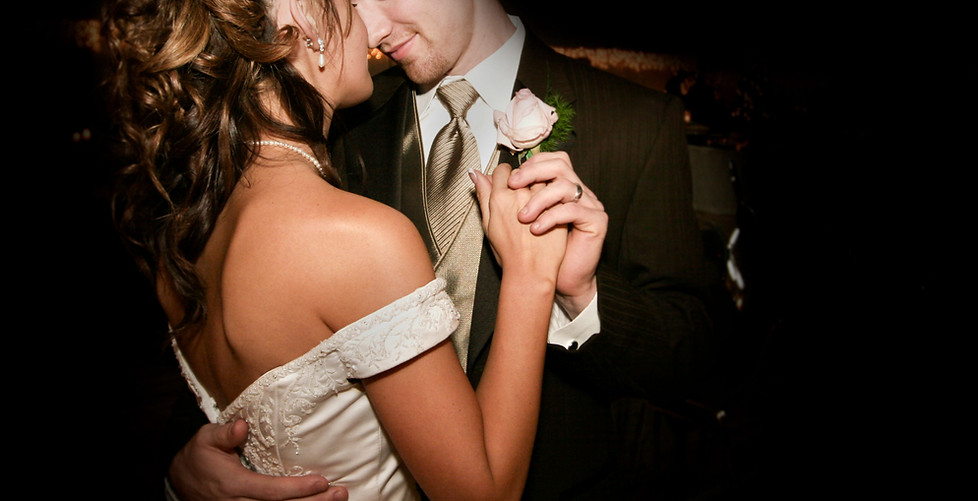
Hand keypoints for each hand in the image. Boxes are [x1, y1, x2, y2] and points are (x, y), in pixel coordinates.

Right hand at [169, 421, 347, 500]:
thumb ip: (225, 434)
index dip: (297, 489)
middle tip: (340, 493)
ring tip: (337, 500)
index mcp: (235, 485)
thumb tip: (243, 426)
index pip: (271, 491)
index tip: (322, 481)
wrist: (179, 481)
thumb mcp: (206, 439)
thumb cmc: (198, 457)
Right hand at [470, 164, 566, 280]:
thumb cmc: (509, 253)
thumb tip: (475, 174)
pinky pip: (555, 190)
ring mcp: (540, 199)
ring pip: (541, 178)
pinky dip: (553, 196)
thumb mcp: (487, 224)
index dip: (506, 176)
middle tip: (524, 198)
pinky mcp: (556, 206)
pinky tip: (550, 209)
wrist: (531, 271)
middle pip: (523, 172)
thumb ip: (482, 195)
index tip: (509, 185)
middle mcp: (519, 194)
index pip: (503, 170)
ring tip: (539, 203)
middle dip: (523, 180)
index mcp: (499, 198)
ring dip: (540, 186)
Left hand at [506, 152, 606, 316]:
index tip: (509, 180)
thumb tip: (476, 173)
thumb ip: (492, 195)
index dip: (527, 165)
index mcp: (556, 188)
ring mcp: (588, 204)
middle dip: (533, 171)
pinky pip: (573, 209)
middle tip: (514, 186)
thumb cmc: (533, 253)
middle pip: (559, 163)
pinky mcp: (596, 220)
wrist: (555, 280)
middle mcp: (574, 192)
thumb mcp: (503, 220)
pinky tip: (536, 229)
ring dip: (539, 199)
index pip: (546, 160)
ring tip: (523, 218)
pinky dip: (551, 217)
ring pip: (565, 184)